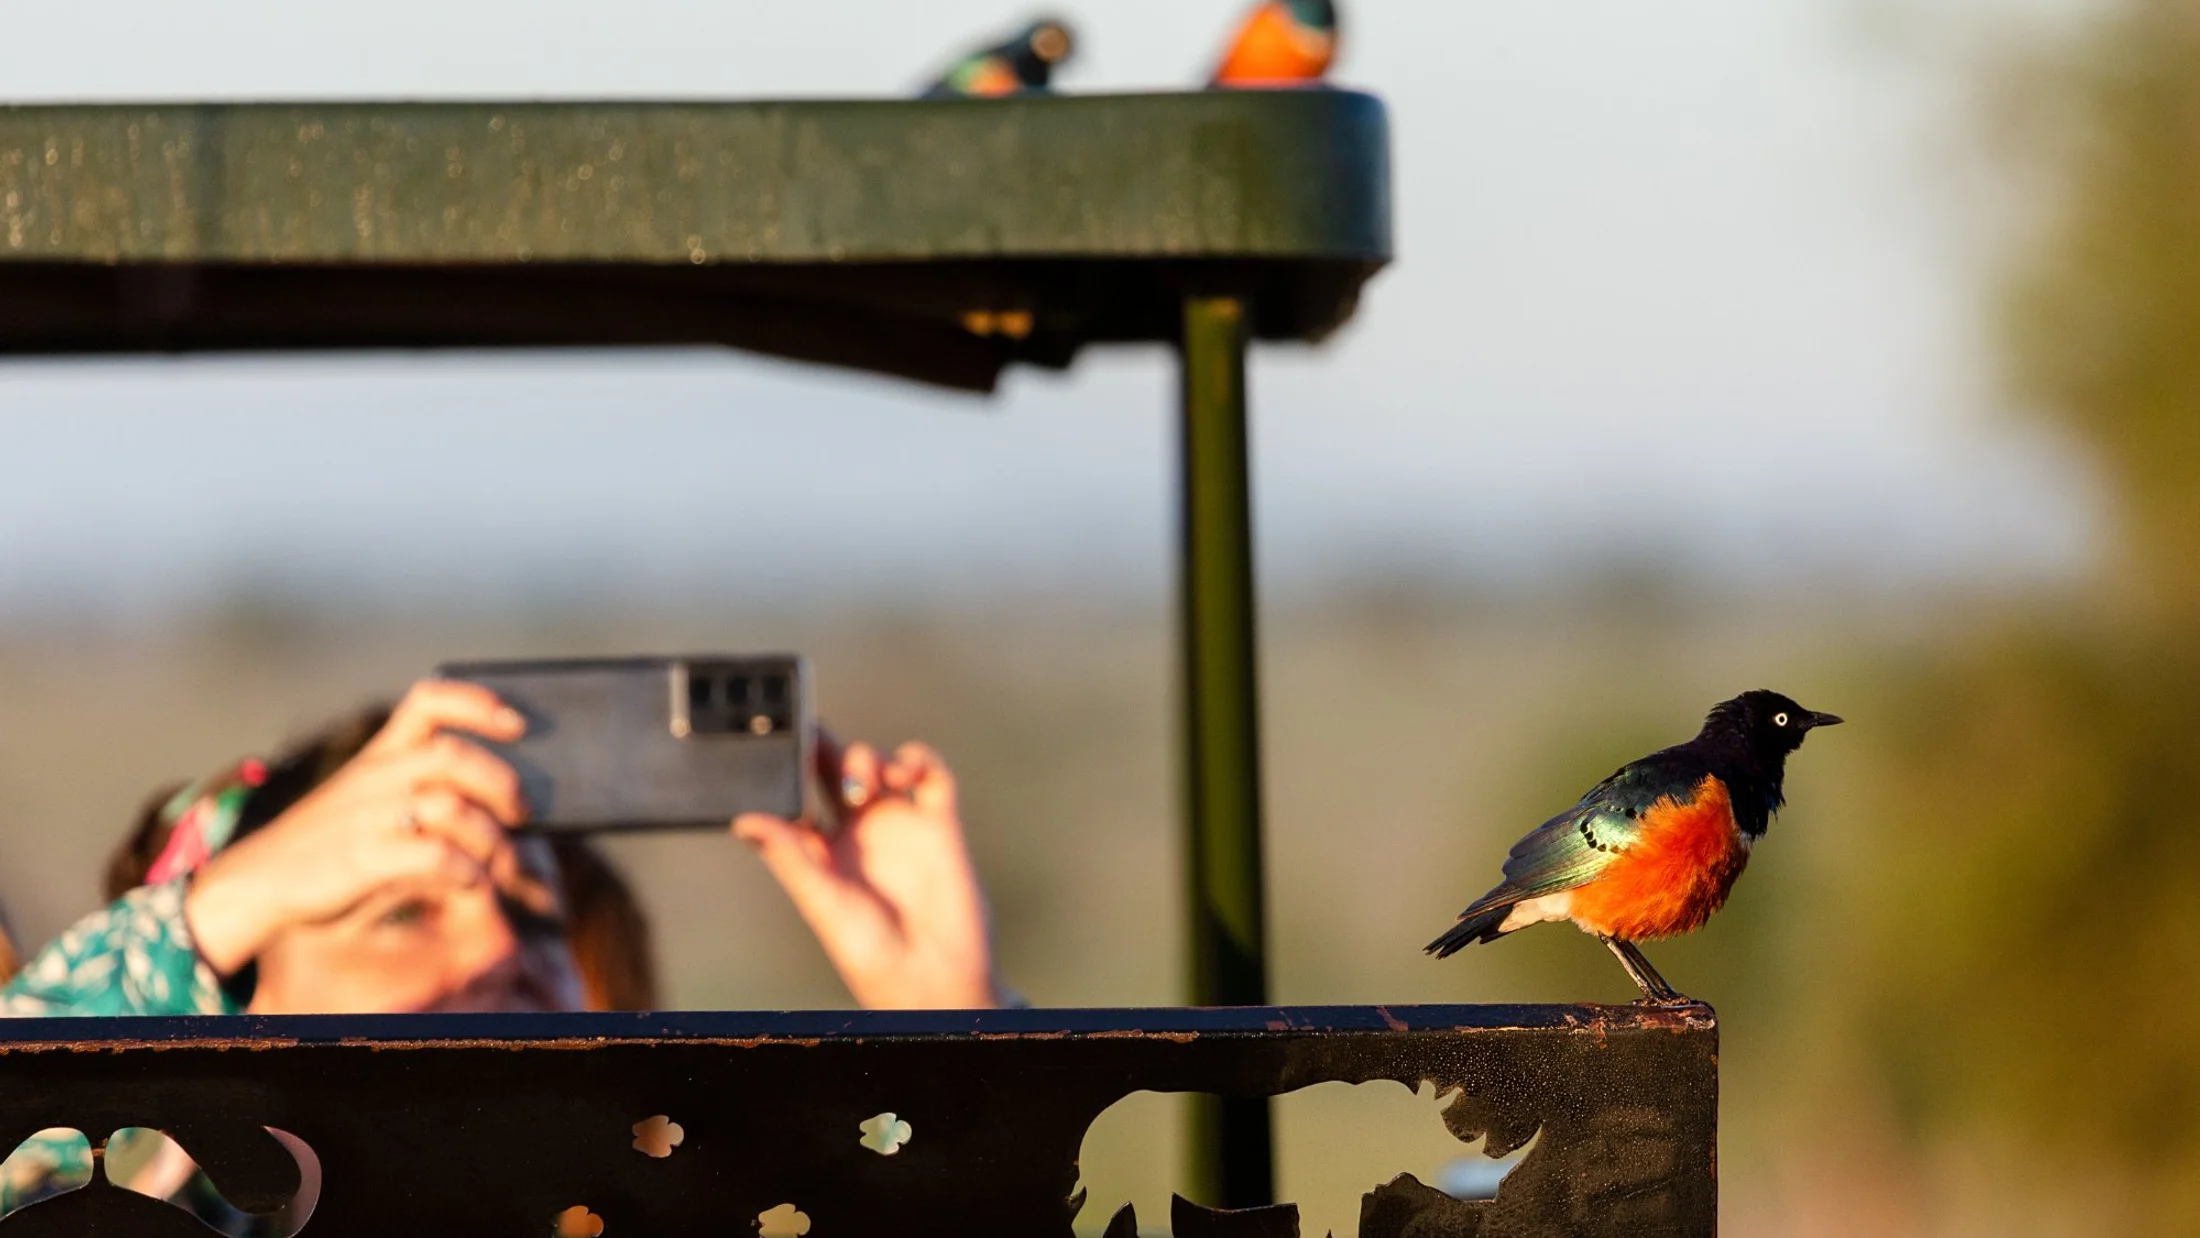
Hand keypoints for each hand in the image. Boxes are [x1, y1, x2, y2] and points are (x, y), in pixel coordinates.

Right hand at [184, 680, 533, 975]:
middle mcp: (374, 777)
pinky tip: (470, 882)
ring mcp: (367, 816)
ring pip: (452, 807)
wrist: (255, 884)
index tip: (517, 722)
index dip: (477, 702)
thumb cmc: (326, 847)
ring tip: (502, 863)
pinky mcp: (363, 857)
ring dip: (491, 838)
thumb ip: (419, 796)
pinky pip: (435, 855)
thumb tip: (498, 810)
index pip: (428, 700)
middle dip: (502, 783)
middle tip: (521, 812)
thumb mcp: (367, 804)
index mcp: (377, 756)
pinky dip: (466, 870)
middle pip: (454, 756)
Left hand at [735, 735, 1003, 1009]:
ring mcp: (899, 825)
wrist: (934, 975)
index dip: (790, 771)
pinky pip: (932, 776)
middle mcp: (859, 834)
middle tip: (815, 731)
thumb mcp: (820, 901)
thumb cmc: (871, 954)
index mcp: (823, 852)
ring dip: (870, 757)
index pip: (800, 797)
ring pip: (881, 766)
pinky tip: (905, 771)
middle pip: (838, 771)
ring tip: (866, 782)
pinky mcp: (938, 823)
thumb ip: (788, 855)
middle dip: (827, 746)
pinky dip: (919, 759)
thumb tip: (744, 820)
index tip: (776, 745)